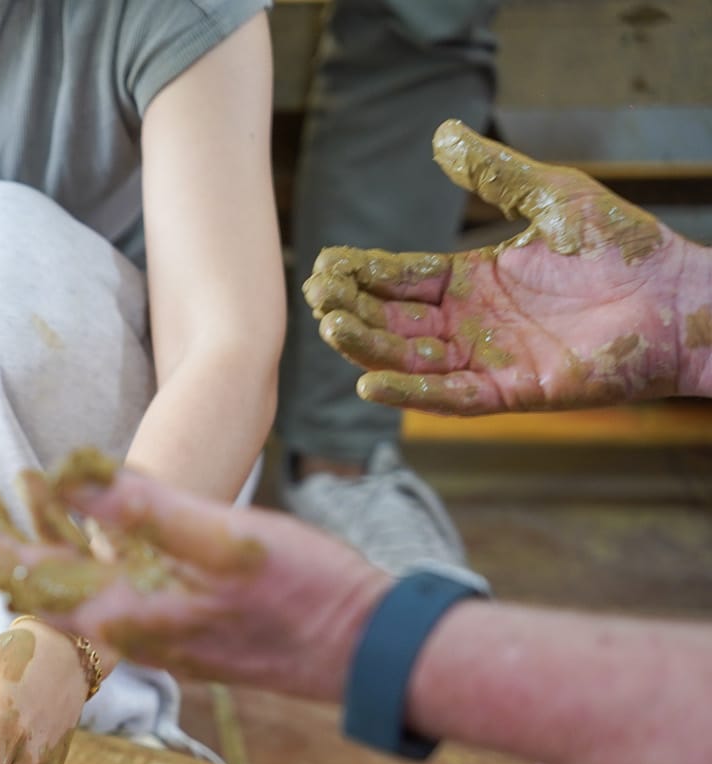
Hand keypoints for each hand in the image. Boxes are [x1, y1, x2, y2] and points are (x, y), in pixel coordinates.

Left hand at [0, 451, 392, 703]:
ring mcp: (159, 637)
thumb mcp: (222, 537)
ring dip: (44, 551)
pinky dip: (89, 564)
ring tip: (19, 507)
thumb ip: (141, 509)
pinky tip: (93, 541)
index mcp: (127, 613)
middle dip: (4, 543)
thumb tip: (64, 477)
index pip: (31, 577)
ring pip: (77, 598)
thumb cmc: (303, 592)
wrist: (370, 649)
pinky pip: (112, 601)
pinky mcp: (185, 633)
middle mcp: (132, 634)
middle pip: (43, 591)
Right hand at [304, 120, 705, 414]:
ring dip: (366, 347)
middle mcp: (469, 324)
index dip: (360, 273)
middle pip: (391, 321)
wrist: (679, 298)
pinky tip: (368, 383)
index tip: (324, 264)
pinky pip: (447, 397)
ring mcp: (485, 360)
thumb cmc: (624, 248)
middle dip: (350, 309)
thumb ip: (493, 174)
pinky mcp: (509, 392)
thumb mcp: (550, 196)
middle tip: (318, 295)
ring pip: (407, 359)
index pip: (399, 279)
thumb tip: (441, 136)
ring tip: (332, 326)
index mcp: (471, 282)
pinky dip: (407, 393)